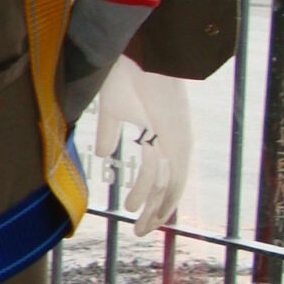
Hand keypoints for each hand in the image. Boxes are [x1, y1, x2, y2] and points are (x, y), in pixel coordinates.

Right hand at [95, 56, 192, 237]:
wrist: (138, 54)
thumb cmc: (125, 75)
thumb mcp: (112, 111)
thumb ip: (109, 133)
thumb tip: (102, 156)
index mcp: (156, 133)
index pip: (154, 171)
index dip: (142, 192)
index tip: (129, 208)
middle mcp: (170, 142)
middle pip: (163, 184)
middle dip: (150, 208)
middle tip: (138, 230)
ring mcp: (177, 143)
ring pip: (169, 187)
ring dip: (156, 211)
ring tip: (140, 230)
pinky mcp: (180, 142)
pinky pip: (176, 180)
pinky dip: (166, 201)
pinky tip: (155, 216)